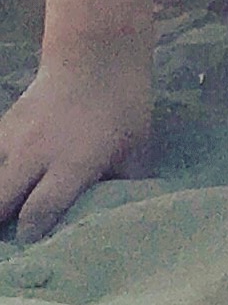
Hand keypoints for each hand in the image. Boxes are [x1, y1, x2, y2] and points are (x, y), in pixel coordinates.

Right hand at [0, 54, 153, 241]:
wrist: (95, 59)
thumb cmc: (124, 108)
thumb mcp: (137, 149)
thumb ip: (125, 184)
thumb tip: (126, 213)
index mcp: (73, 163)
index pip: (40, 211)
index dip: (32, 234)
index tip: (32, 245)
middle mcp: (36, 155)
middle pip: (2, 202)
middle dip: (1, 225)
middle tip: (9, 242)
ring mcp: (14, 140)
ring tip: (5, 213)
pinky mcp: (2, 127)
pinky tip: (4, 182)